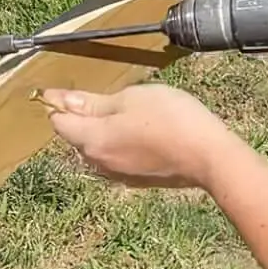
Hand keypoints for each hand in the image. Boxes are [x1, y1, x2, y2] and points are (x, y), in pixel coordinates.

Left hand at [40, 83, 230, 189]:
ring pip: (97, 147)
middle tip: (109, 95)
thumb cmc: (171, 120)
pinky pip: (117, 157)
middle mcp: (99, 162)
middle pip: (76, 136)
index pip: (58, 122)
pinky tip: (144, 131)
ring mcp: (118, 173)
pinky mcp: (136, 179)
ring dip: (104, 129)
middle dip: (83, 116)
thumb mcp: (130, 98)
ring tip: (131, 111)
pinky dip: (121, 142)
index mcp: (92, 140)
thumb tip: (60, 100)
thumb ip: (92, 102)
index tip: (67, 89)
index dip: (59, 103)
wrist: (209, 157)